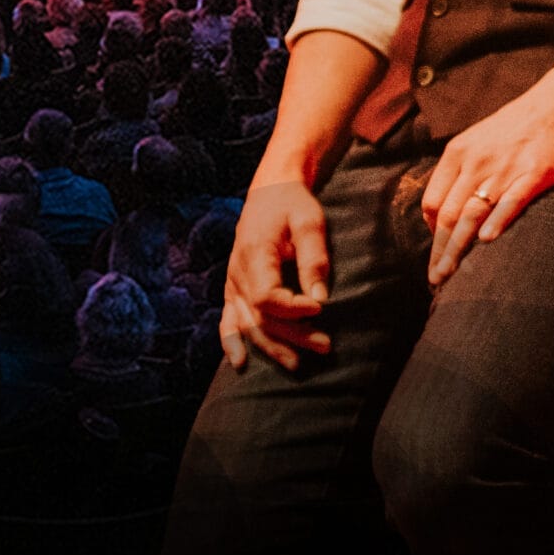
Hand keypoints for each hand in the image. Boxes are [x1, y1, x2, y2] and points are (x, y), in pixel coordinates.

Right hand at [218, 175, 332, 371]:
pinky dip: (231, 341)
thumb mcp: (309, 221)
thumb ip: (313, 258)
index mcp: (254, 252)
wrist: (270, 191)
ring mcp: (233, 281)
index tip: (321, 308)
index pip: (267, 295)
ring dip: (272, 346)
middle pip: (260, 316)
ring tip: (299, 363)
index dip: (293, 309)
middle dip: (292, 335)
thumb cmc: (292, 204)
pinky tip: (240, 363)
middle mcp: (238, 271)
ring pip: (248, 323)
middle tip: (325, 345)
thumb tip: (320, 298)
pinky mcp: (233, 287)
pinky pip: (228, 319)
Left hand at [418, 70, 553, 284]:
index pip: (433, 201)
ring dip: (457, 249)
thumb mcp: (481, 140)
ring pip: (471, 215)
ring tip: (450, 276)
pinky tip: (488, 243)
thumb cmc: (522, 124)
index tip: (437, 251)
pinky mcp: (533, 173)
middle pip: (448, 215)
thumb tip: (452, 208)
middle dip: (439, 251)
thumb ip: (464, 170)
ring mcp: (504, 168)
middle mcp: (475, 161)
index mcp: (459, 152)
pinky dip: (497, 222)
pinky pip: (510, 201)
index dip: (432, 232)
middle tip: (435, 279)